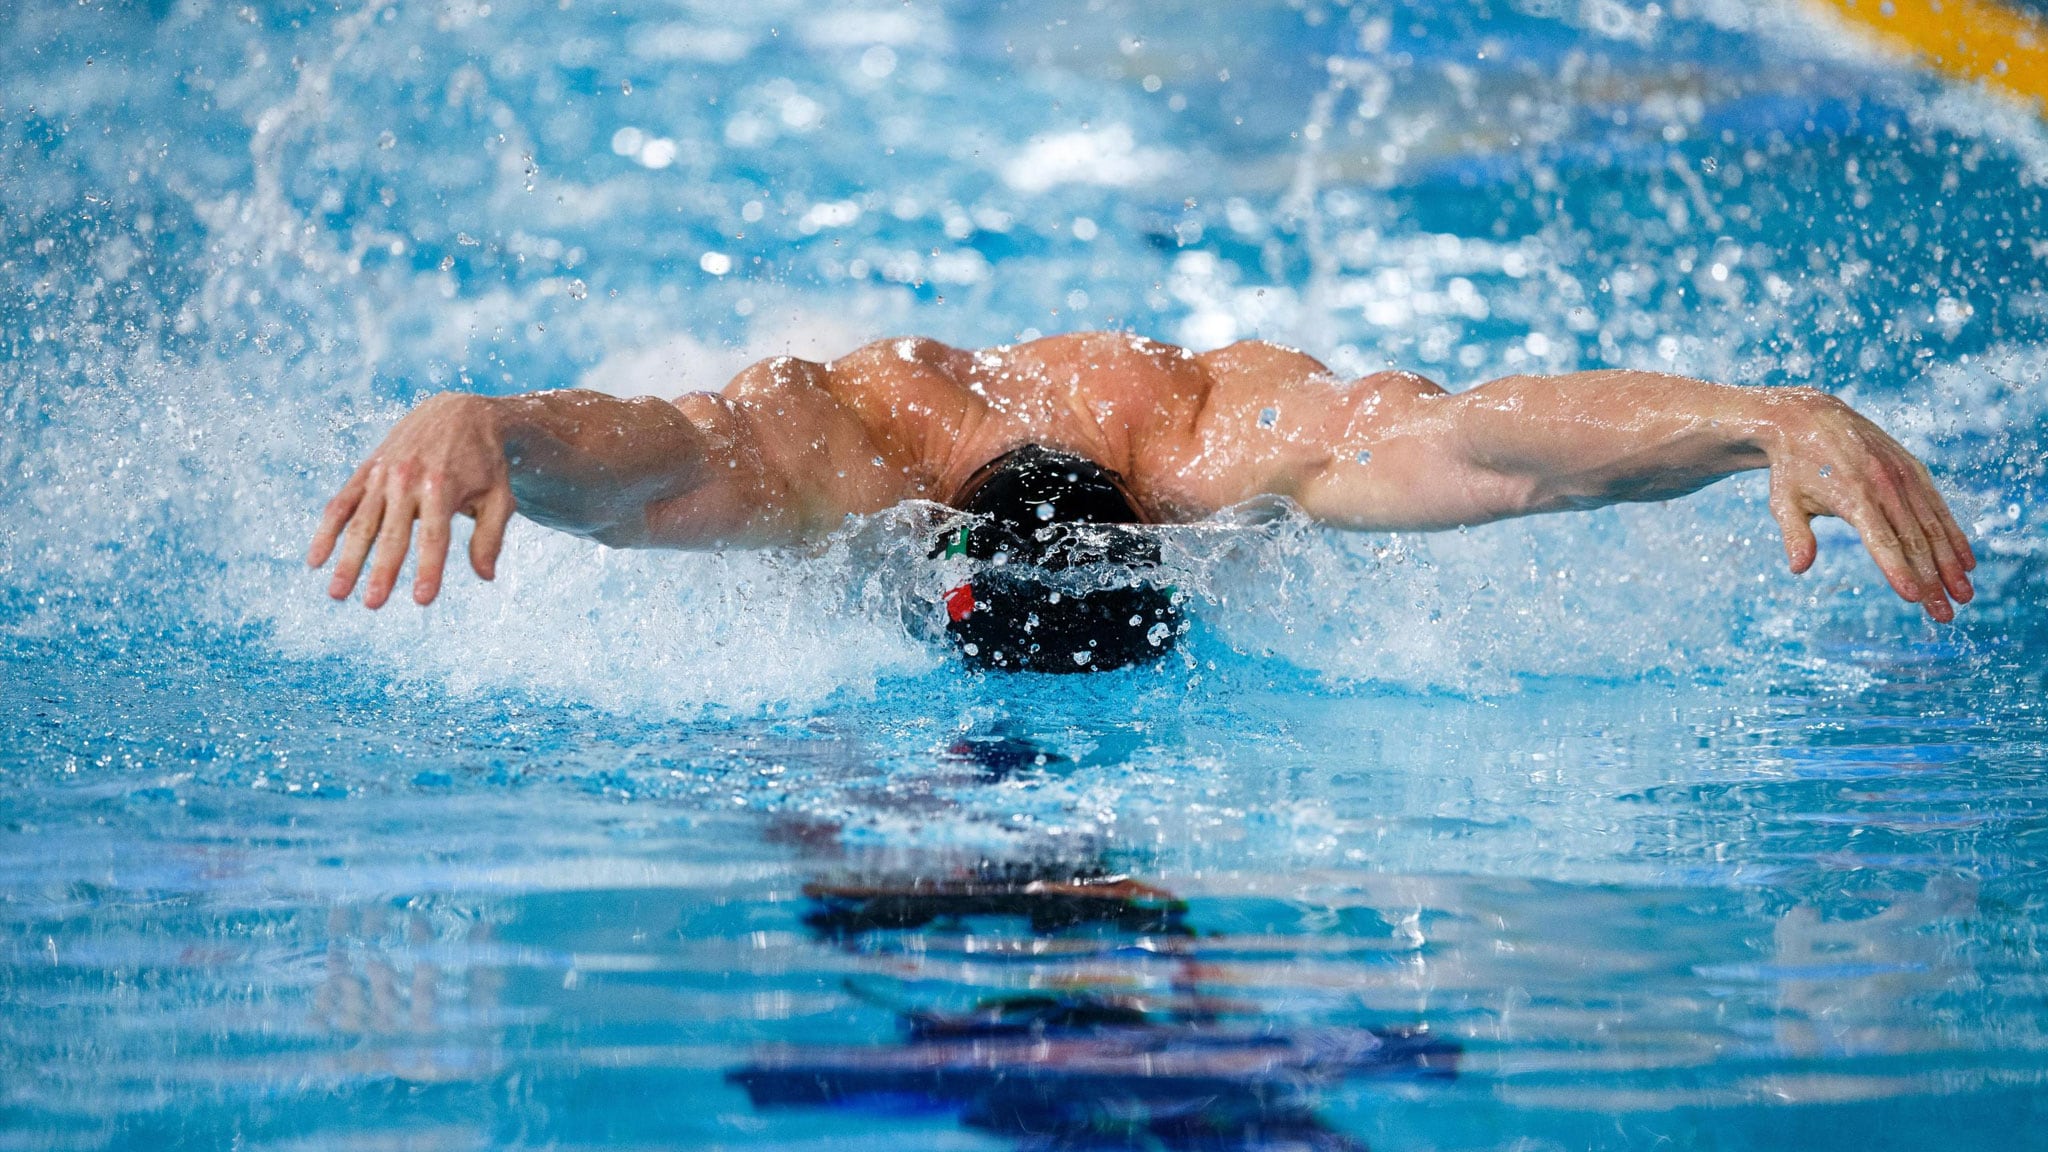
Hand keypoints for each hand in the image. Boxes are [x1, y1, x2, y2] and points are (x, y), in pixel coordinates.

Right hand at [307, 393, 515, 607]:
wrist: (458, 412)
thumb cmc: (484, 462)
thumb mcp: (499, 496)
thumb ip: (491, 536)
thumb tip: (485, 576)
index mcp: (443, 486)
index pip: (434, 536)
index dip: (429, 569)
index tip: (422, 600)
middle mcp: (407, 479)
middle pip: (392, 533)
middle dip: (381, 570)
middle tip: (372, 604)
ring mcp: (382, 474)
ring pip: (360, 522)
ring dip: (347, 559)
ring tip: (337, 593)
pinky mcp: (366, 470)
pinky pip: (341, 503)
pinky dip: (326, 531)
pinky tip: (315, 560)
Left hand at [1761, 389, 1974, 621]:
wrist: (1809, 418)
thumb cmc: (1792, 467)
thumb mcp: (1783, 501)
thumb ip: (1794, 534)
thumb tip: (1798, 568)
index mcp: (1853, 496)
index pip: (1881, 541)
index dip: (1898, 570)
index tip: (1914, 597)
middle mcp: (1885, 485)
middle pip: (1914, 542)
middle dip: (1932, 581)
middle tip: (1945, 615)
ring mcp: (1903, 476)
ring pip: (1933, 527)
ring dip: (1950, 564)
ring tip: (1964, 596)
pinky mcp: (1914, 469)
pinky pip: (1938, 507)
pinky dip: (1954, 535)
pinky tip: (1966, 561)